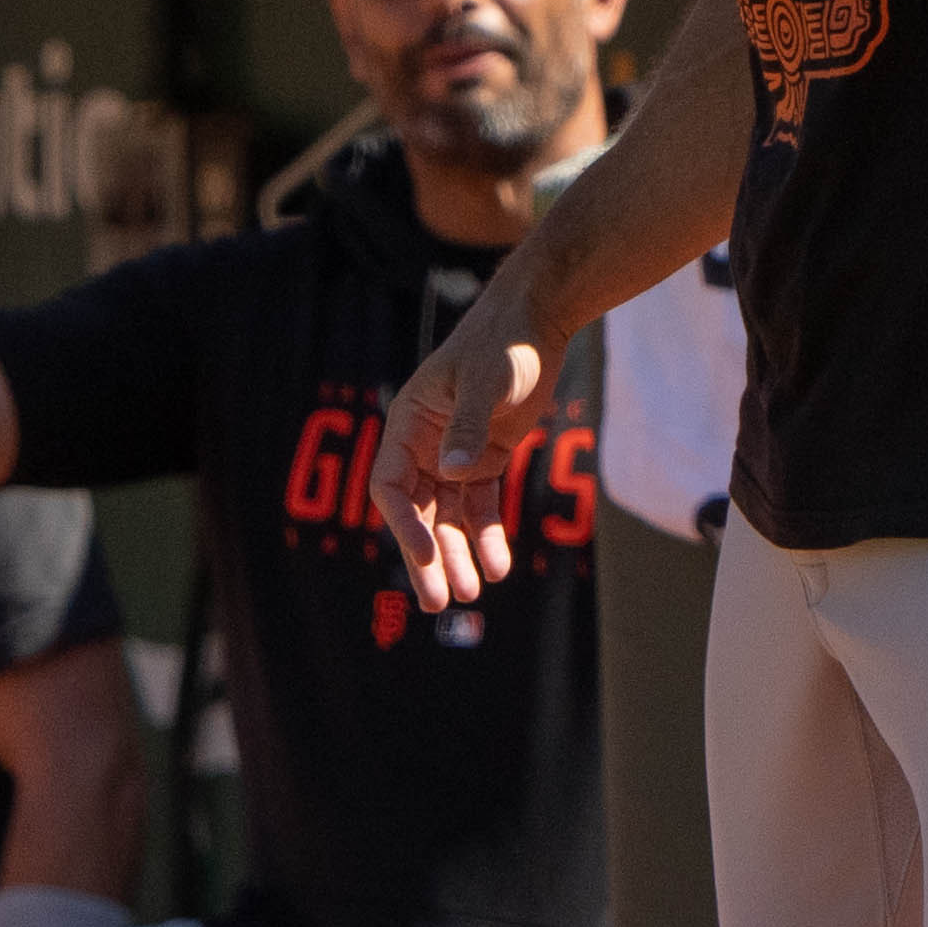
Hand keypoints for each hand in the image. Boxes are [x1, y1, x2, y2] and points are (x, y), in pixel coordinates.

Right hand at [371, 272, 556, 608]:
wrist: (537, 323)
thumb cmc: (503, 344)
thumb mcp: (486, 382)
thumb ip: (468, 426)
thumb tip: (453, 471)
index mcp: (408, 424)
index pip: (390, 487)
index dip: (404, 527)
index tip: (426, 558)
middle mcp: (424, 446)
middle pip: (417, 514)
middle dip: (429, 558)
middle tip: (439, 602)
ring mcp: (455, 456)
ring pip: (449, 518)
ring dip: (459, 554)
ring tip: (473, 593)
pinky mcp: (485, 460)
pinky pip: (480, 508)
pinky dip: (489, 536)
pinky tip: (498, 566)